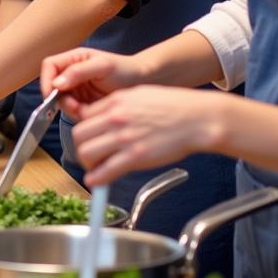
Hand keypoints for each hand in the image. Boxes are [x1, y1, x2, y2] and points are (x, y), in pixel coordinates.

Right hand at [40, 47, 148, 118]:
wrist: (143, 83)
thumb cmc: (125, 69)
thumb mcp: (103, 66)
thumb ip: (78, 71)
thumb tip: (56, 83)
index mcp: (74, 59)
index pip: (49, 66)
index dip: (46, 79)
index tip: (51, 93)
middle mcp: (72, 73)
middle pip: (52, 86)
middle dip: (59, 98)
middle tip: (74, 106)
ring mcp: (77, 89)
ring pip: (61, 100)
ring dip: (69, 108)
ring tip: (84, 110)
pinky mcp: (83, 103)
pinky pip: (72, 110)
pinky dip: (77, 114)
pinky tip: (89, 113)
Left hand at [72, 86, 222, 186]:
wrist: (198, 118)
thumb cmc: (176, 106)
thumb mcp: (140, 94)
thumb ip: (119, 105)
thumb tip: (105, 117)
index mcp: (116, 101)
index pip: (83, 117)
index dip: (85, 131)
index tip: (89, 140)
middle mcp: (115, 117)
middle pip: (79, 135)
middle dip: (82, 148)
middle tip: (91, 157)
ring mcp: (124, 137)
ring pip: (86, 153)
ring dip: (88, 165)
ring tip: (96, 170)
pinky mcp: (136, 156)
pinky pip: (105, 171)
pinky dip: (96, 180)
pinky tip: (97, 183)